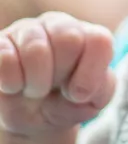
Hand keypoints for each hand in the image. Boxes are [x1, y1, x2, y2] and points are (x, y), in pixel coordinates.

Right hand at [0, 12, 114, 143]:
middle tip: (55, 88)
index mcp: (89, 35)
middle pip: (69, 39)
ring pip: (36, 49)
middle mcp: (60, 24)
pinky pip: (5, 57)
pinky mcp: (0, 42)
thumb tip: (80, 88)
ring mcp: (27, 30)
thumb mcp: (93, 101)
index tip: (79, 93)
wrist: (32, 119)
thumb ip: (101, 88)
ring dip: (36, 83)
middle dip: (62, 75)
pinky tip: (15, 86)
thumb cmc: (67, 103)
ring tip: (35, 90)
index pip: (99, 41)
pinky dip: (12, 82)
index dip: (90, 74)